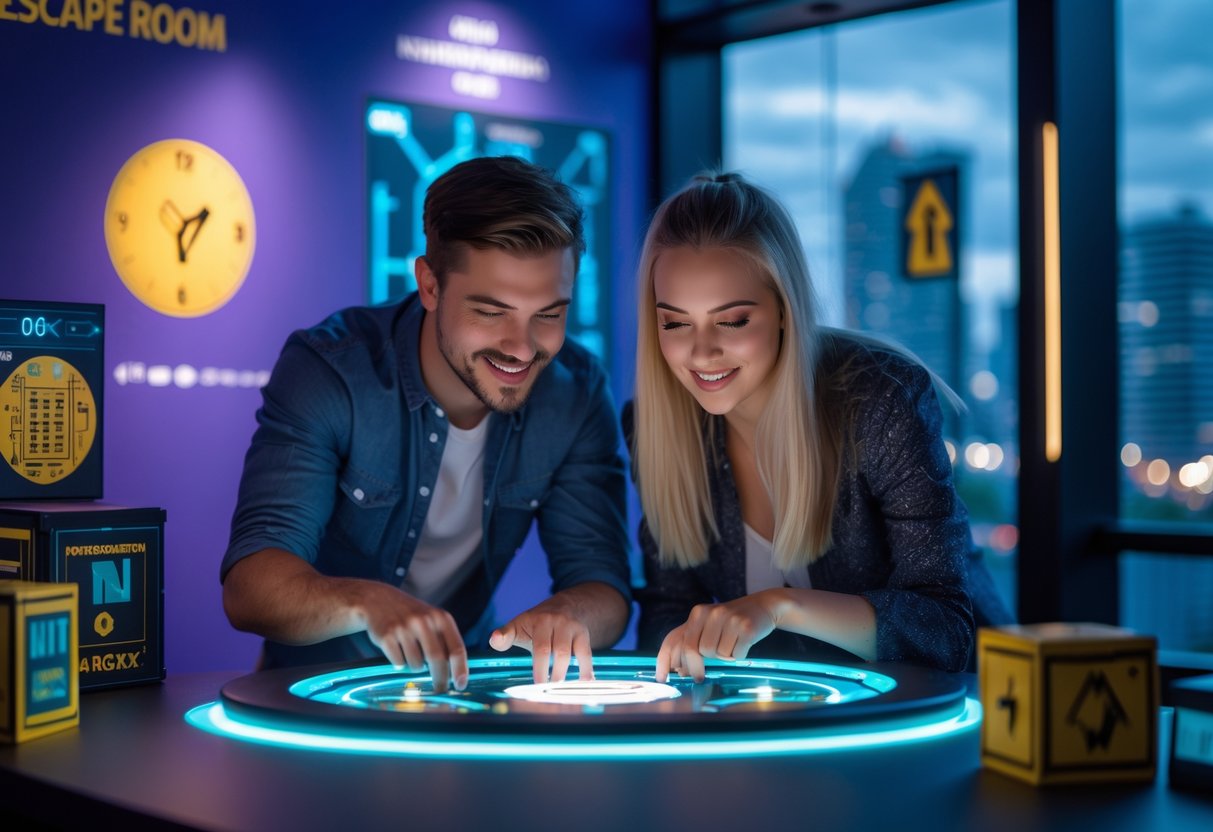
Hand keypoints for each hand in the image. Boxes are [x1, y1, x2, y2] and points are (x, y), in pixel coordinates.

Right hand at [357, 584, 468, 692]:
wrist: (378, 600)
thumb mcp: (432, 619)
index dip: (460, 670)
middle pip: (437, 660)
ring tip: (409, 652)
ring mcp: (404, 627)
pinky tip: (396, 649)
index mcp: (441, 617)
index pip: (456, 648)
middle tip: (440, 689)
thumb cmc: (411, 615)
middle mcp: (424, 621)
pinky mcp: (386, 636)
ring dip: (415, 667)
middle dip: (440, 679)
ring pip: (416, 665)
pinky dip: (399, 663)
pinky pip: (399, 663)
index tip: (461, 686)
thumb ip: (445, 641)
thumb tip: (457, 673)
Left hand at [489, 603, 594, 683]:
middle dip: (549, 674)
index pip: (537, 646)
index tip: (537, 683)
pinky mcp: (582, 633)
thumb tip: (493, 639)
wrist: (566, 605)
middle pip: (551, 651)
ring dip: (562, 673)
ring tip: (557, 691)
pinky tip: (585, 681)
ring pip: (566, 653)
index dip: (538, 666)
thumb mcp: (519, 625)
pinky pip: (585, 653)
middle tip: (544, 692)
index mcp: (536, 621)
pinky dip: (586, 669)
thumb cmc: (537, 623)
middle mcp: (554, 621)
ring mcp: (570, 626)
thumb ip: (505, 635)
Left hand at [656, 592, 780, 681]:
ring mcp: (729, 619)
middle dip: (697, 665)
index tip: (662, 678)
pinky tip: (743, 643)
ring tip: (731, 644)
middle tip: (700, 676)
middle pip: (695, 651)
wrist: (763, 607)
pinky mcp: (746, 627)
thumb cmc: (730, 622)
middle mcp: (711, 613)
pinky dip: (739, 655)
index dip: (665, 661)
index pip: (674, 639)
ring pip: (716, 655)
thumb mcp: (708, 627)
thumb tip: (678, 670)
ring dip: (723, 657)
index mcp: (697, 613)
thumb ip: (691, 643)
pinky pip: (735, 655)